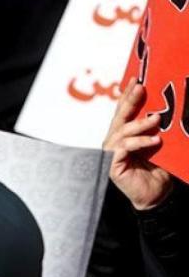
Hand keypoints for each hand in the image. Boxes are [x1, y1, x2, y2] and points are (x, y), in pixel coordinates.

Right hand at [104, 82, 173, 210]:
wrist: (156, 197)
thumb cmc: (158, 171)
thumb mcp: (159, 146)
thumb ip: (156, 131)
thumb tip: (164, 111)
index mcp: (124, 134)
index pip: (124, 111)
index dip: (128, 95)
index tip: (136, 79)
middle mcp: (114, 141)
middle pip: (119, 117)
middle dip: (129, 100)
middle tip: (140, 87)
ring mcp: (111, 152)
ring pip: (122, 131)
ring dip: (140, 124)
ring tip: (156, 119)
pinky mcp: (112, 165)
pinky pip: (124, 148)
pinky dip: (139, 142)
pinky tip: (154, 141)